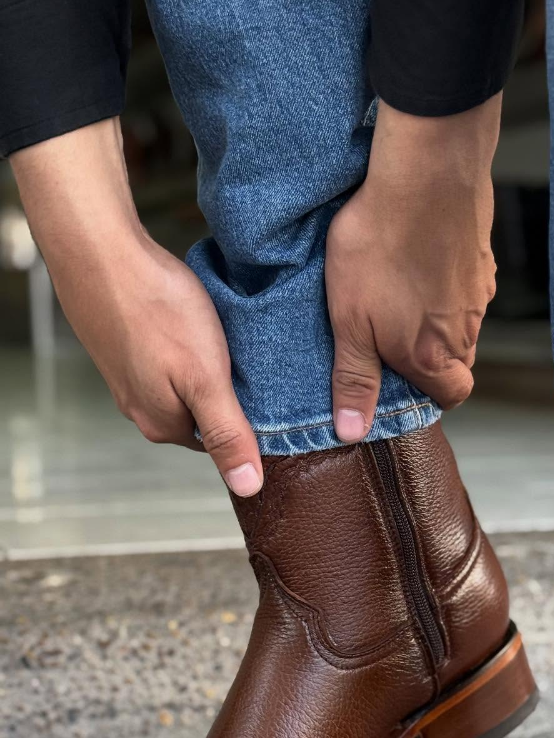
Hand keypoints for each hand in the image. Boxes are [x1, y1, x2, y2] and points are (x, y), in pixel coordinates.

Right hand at [10, 120, 262, 495]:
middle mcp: (140, 407)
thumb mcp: (205, 379)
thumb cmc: (156, 310)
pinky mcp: (122, 344)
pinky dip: (183, 345)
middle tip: (251, 363)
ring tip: (224, 340)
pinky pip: (165, 358)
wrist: (99, 250)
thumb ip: (227, 433)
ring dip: (205, 368)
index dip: (247, 421)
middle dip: (227, 395)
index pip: (219, 441)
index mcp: (163, 424)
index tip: (270, 396)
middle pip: (201, 414)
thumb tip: (248, 487)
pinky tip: (191, 323)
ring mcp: (127, 375)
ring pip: (183, 384)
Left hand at [326, 97, 500, 442]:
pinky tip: (418, 256)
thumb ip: (354, 377)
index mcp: (433, 355)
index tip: (404, 382)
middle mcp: (465, 328)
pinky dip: (445, 279)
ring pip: (462, 321)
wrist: (425, 174)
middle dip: (431, 358)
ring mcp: (479, 290)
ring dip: (436, 317)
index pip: (452, 395)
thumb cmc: (381, 246)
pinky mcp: (481, 253)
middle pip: (458, 360)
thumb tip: (353, 430)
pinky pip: (466, 281)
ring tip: (399, 290)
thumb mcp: (350, 322)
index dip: (431, 395)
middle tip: (391, 335)